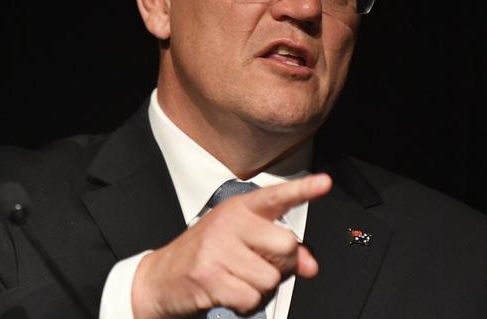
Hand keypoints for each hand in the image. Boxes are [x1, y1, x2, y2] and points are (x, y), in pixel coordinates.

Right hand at [131, 173, 331, 318]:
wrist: (161, 277)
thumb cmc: (207, 256)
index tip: (325, 183)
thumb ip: (280, 250)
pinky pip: (251, 299)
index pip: (277, 196)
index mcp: (240, 208)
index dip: (304, 190)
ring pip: (270, 278)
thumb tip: (310, 264)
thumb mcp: (242, 243)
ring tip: (234, 278)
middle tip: (254, 264)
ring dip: (258, 288)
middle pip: (286, 245)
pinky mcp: (209, 275)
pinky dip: (244, 303)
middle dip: (278, 265)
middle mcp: (229, 222)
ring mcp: (217, 248)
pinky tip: (226, 291)